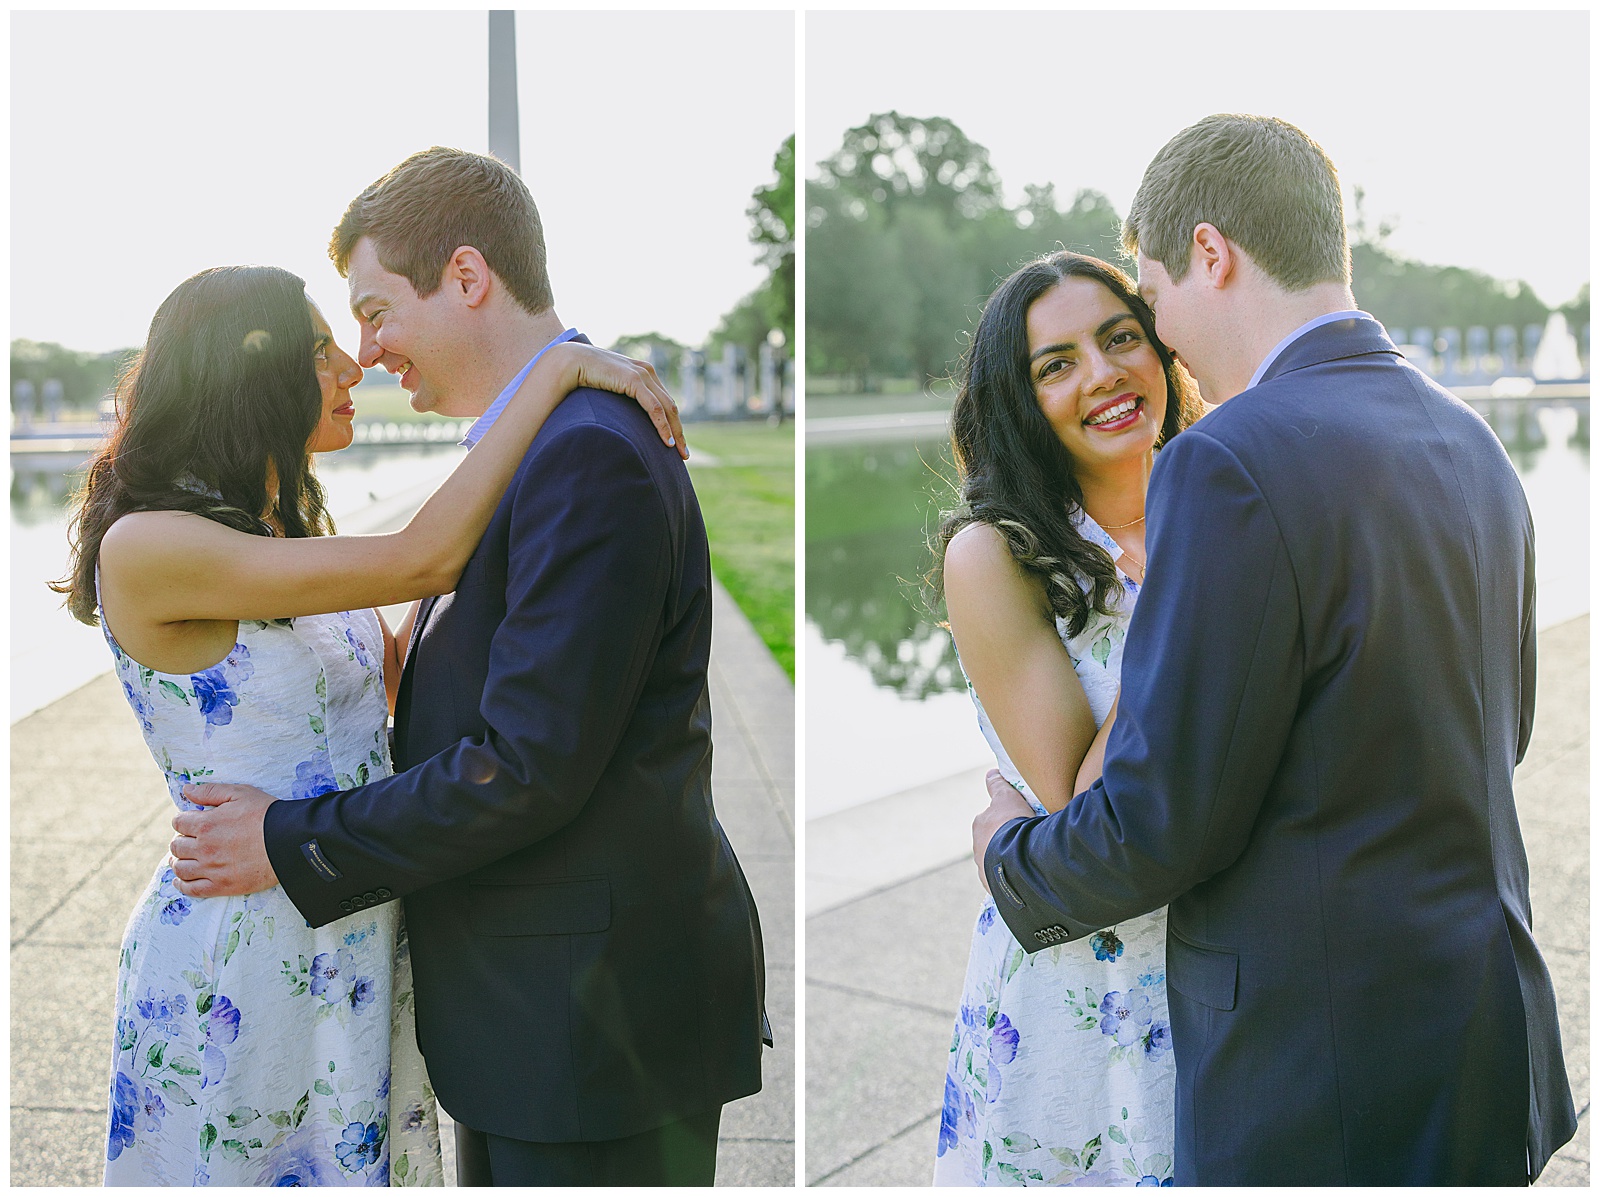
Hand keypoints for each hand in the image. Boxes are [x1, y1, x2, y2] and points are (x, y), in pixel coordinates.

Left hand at [169, 783, 279, 897]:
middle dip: (181, 840)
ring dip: (178, 862)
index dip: (184, 820)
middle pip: (176, 846)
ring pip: (181, 868)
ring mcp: (211, 869)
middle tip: (190, 840)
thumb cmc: (266, 814)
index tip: (192, 822)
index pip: (178, 822)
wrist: (288, 842)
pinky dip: (182, 885)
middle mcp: (204, 848)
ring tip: (184, 859)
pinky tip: (181, 881)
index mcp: (206, 824)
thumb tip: (186, 790)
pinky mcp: (221, 886)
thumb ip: (210, 791)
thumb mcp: (240, 793)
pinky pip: (191, 889)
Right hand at [550, 343, 687, 458]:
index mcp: (643, 373)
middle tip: (684, 455)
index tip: (676, 444)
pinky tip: (667, 442)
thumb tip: (620, 420)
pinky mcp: (634, 380)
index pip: (665, 401)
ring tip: (678, 453)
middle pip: (671, 407)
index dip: (672, 423)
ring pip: (667, 409)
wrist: (570, 361)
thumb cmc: (585, 377)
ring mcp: (642, 374)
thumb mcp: (610, 388)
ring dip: (675, 433)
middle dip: (678, 432)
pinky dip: (662, 426)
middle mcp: (647, 372)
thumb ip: (620, 397)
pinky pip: (654, 408)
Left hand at [972, 769, 1035, 891]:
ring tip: (1032, 860)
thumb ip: (998, 785)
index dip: (1005, 819)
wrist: (1018, 859)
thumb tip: (991, 772)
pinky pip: (1007, 881)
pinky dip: (1016, 878)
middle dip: (1007, 841)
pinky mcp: (995, 888)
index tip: (1017, 823)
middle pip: (994, 842)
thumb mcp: (1007, 797)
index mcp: (980, 825)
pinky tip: (1030, 877)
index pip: (991, 819)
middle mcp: (977, 848)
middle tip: (1029, 840)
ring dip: (1011, 861)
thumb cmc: (1012, 824)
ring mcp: (985, 870)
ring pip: (999, 863)